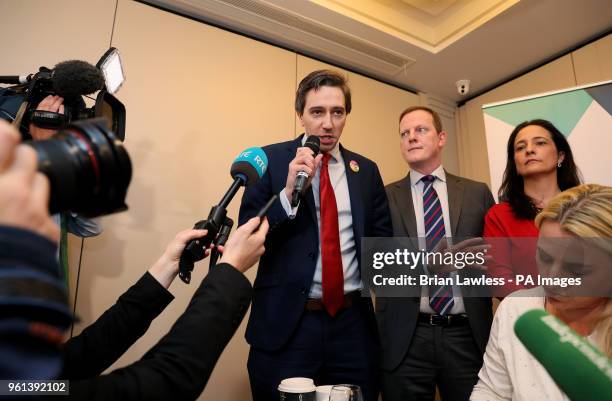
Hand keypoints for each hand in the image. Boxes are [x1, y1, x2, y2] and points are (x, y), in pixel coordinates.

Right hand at [0, 120, 57, 241]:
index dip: (4, 135)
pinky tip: (24, 224)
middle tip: (6, 170)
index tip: (2, 137)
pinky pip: (48, 211)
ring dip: (30, 184)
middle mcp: (13, 190)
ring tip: (14, 199)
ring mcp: (35, 209)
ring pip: (41, 181)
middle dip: (19, 159)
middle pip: (27, 155)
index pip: (5, 137)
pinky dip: (38, 214)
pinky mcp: (49, 230)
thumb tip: (2, 174)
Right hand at [29, 95, 63, 139]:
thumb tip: (35, 116)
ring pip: (55, 106)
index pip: (41, 105)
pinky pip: (60, 112)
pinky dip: (62, 108)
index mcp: (37, 116)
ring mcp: (51, 117)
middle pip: (49, 104)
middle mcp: (43, 115)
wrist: (46, 142)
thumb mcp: (32, 128)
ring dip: (58, 101)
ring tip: (61, 99)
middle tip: (56, 96)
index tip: (49, 96)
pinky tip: (63, 106)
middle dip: (53, 99)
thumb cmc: (40, 137)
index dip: (45, 99)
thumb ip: (33, 121)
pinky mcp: (58, 120)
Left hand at [149, 229, 209, 287]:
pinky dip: (205, 253)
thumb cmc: (172, 251)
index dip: (202, 230)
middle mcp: (189, 241)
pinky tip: (207, 252)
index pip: (196, 230)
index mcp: (185, 235)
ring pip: (202, 246)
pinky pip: (202, 254)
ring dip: (207, 245)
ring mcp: (192, 249)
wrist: (171, 264)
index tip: (209, 231)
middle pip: (201, 238)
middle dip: (207, 238)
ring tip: (211, 246)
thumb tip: (204, 231)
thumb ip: (193, 233)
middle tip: (213, 239)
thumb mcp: (182, 238)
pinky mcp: (194, 256)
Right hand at [219, 217, 268, 272]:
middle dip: (249, 231)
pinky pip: (246, 250)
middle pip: (257, 234)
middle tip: (240, 232)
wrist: (230, 267)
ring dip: (242, 240)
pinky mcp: (250, 260)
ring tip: (232, 242)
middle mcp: (260, 247)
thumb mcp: (242, 231)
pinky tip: (231, 249)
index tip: (262, 216)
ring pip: (251, 243)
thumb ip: (252, 223)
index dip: (263, 219)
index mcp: (260, 239)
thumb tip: (257, 219)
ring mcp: (256, 254)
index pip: (265, 226)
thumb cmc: (235, 251)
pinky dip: (240, 248)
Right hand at [284, 147, 322, 202]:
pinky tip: (309, 174)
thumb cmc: (302, 180)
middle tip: (312, 167)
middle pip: (305, 153)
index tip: (313, 155)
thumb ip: (315, 163)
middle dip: (312, 160)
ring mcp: (293, 164)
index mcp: (299, 159)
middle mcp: (295, 160)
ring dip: (310, 164)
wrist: (295, 189)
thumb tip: (320, 155)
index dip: (309, 150)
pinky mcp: (292, 169)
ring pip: (304, 158)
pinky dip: (308, 170)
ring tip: (311, 171)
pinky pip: (302, 166)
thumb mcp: (311, 170)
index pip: (303, 149)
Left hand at [428, 237, 491, 273]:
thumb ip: (441, 246)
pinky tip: (484, 268)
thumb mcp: (437, 252)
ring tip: (491, 258)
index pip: (465, 244)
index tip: (481, 239)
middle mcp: (459, 253)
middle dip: (480, 248)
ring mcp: (460, 259)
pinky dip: (477, 266)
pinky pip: (470, 265)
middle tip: (490, 246)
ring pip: (473, 258)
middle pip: (471, 250)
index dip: (472, 241)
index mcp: (454, 248)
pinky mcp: (460, 265)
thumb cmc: (434, 258)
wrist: (432, 266)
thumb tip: (444, 239)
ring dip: (481, 258)